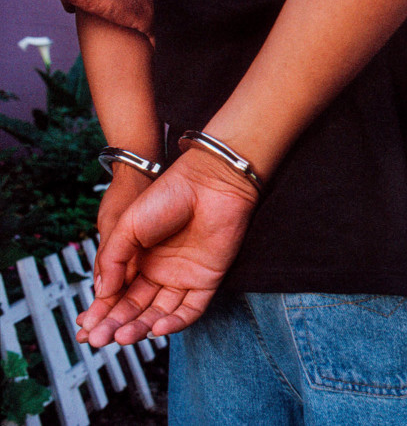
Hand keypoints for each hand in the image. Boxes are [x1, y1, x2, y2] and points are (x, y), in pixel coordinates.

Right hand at [75, 148, 258, 346]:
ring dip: (139, 327)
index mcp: (139, 257)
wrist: (208, 182)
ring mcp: (184, 276)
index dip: (101, 311)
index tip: (85, 327)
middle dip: (115, 324)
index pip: (117, 293)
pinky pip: (190, 309)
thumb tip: (101, 294)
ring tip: (121, 337)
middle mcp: (161, 270)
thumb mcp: (126, 226)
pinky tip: (155, 329)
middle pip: (135, 306)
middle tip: (97, 339)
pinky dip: (174, 323)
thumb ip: (112, 260)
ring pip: (159, 312)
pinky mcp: (207, 280)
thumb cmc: (168, 195)